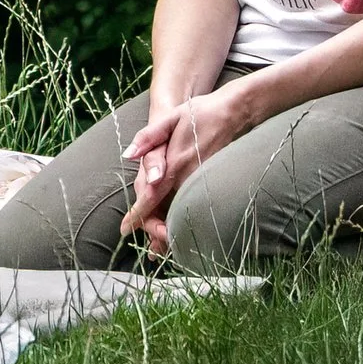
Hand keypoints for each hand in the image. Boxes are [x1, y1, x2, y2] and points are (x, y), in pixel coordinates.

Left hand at [118, 87, 248, 252]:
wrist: (237, 111)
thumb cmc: (200, 113)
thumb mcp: (170, 117)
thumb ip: (148, 137)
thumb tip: (128, 155)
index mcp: (174, 163)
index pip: (151, 196)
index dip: (138, 215)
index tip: (125, 230)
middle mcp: (189, 177)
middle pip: (169, 211)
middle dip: (156, 231)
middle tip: (149, 252)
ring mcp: (205, 181)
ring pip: (184, 211)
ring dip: (173, 230)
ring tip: (162, 251)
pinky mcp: (216, 182)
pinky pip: (197, 205)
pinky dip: (189, 219)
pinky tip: (185, 229)